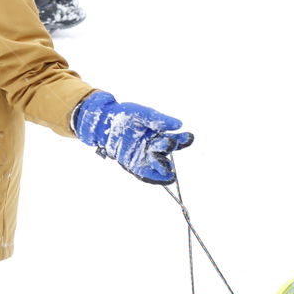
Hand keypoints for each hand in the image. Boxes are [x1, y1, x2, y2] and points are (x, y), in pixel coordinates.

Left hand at [74, 91, 192, 184]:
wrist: (104, 122)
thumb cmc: (125, 115)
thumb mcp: (143, 114)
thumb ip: (159, 119)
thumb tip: (178, 124)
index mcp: (158, 134)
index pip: (174, 138)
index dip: (183, 139)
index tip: (189, 137)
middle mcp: (153, 146)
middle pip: (166, 150)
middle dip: (170, 147)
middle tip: (171, 143)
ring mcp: (144, 156)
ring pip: (158, 164)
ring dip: (165, 167)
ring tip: (170, 171)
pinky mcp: (134, 164)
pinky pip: (147, 173)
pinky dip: (156, 178)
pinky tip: (165, 179)